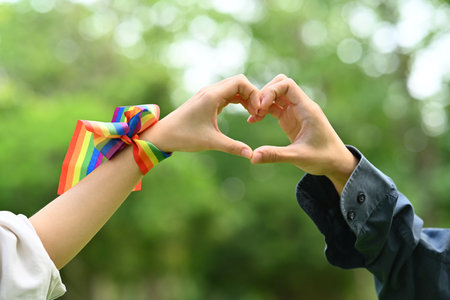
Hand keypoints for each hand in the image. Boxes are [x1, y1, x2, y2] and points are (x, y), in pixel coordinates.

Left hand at [141, 74, 259, 158]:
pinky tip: (244, 113)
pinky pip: (227, 94)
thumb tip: (251, 155)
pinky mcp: (206, 101)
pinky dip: (238, 100)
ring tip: (253, 114)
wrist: (163, 135)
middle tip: (257, 113)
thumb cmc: (184, 137)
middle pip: (239, 82)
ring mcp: (208, 95)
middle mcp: (210, 91)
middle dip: (252, 95)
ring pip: (233, 88)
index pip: (241, 82)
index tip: (257, 111)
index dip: (254, 94)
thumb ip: (233, 147)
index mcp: (212, 96)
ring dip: (245, 98)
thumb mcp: (211, 142)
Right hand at [250, 74, 357, 193]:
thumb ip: (275, 155)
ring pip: (276, 95)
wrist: (335, 163)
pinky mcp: (290, 119)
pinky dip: (263, 110)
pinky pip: (274, 107)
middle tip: (254, 110)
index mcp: (307, 109)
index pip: (287, 85)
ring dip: (263, 102)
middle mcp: (301, 106)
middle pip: (280, 84)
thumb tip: (253, 157)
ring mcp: (295, 112)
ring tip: (252, 116)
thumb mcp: (298, 157)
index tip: (261, 107)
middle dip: (265, 93)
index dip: (271, 91)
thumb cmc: (323, 158)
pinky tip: (253, 120)